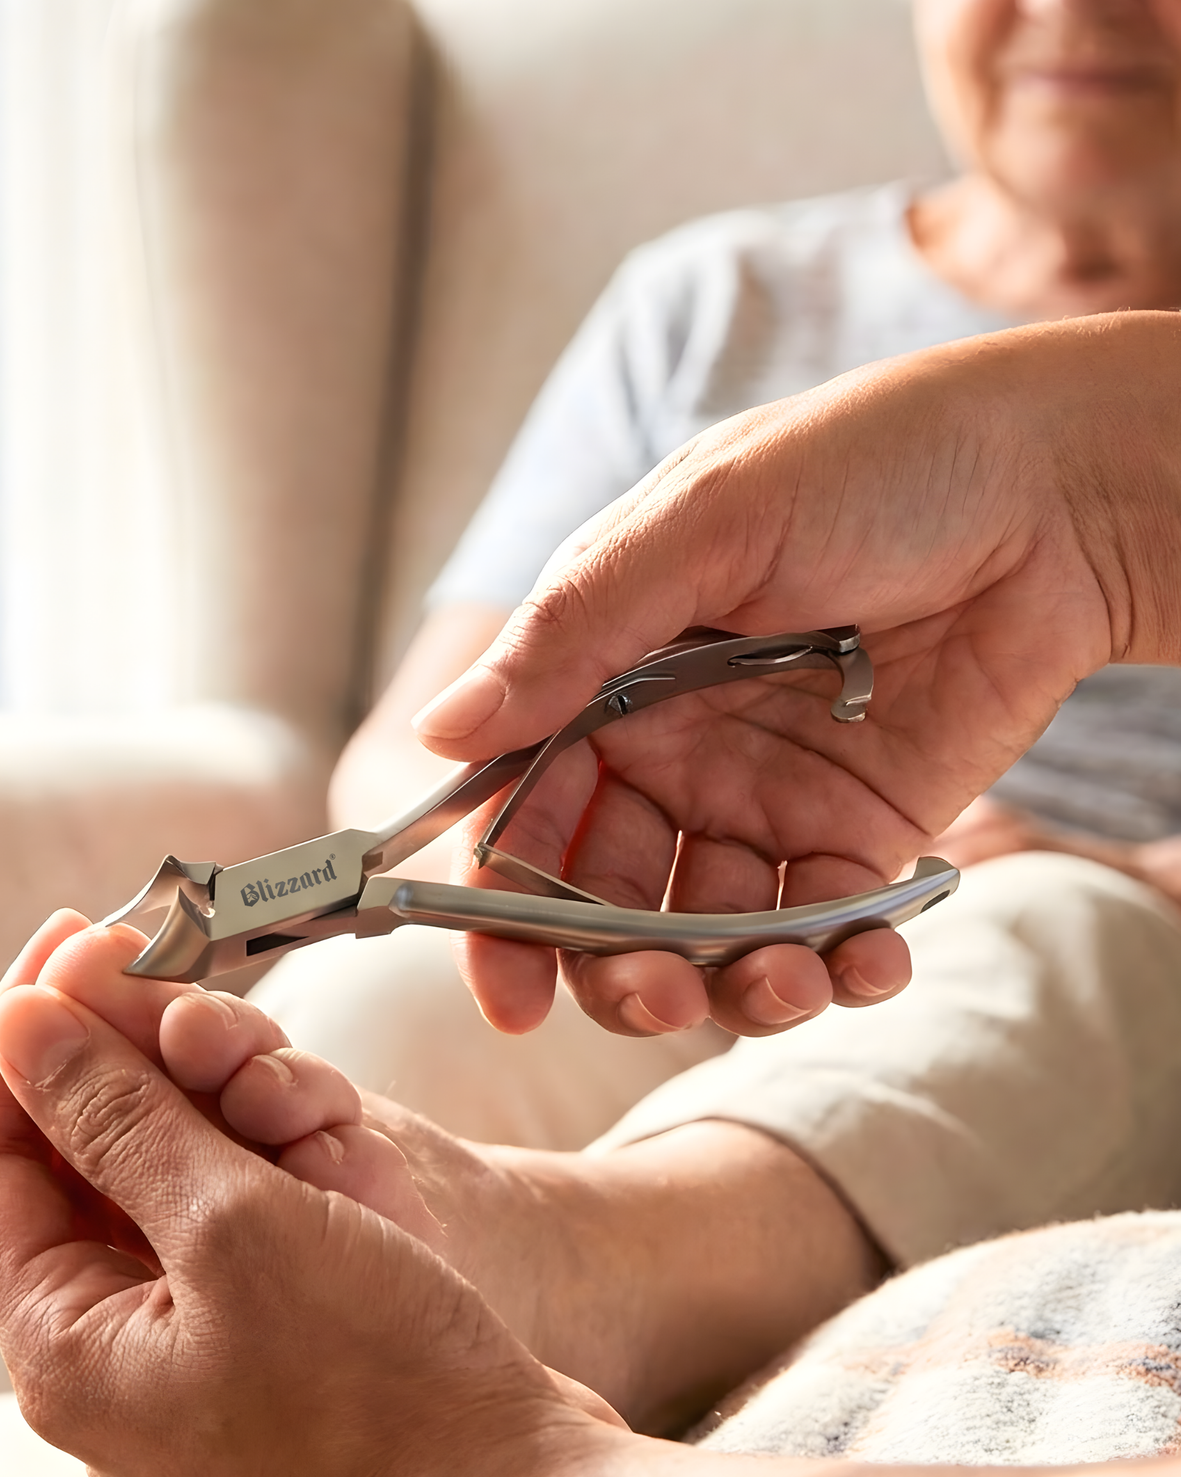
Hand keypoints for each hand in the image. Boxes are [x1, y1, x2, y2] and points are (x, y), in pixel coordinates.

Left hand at [0, 914, 617, 1476]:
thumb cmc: (382, 1390)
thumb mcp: (232, 1229)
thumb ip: (120, 1117)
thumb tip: (22, 1022)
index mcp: (72, 1345)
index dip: (22, 1041)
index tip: (66, 938)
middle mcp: (129, 1338)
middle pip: (94, 1149)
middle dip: (139, 1048)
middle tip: (177, 961)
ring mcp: (214, 1323)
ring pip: (187, 1157)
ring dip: (226, 1090)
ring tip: (286, 1080)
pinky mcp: (291, 1307)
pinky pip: (260, 1191)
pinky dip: (282, 1140)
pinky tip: (327, 1128)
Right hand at [413, 314, 1180, 1036]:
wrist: (1052, 482)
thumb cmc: (868, 465)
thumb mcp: (705, 523)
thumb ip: (574, 633)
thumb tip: (442, 731)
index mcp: (604, 677)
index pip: (522, 813)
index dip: (501, 905)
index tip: (506, 985)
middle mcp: (668, 751)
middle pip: (602, 900)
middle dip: (612, 969)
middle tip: (650, 994)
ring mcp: (761, 799)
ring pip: (706, 933)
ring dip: (729, 986)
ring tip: (782, 987)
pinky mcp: (859, 832)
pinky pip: (824, 927)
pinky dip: (841, 967)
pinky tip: (866, 961)